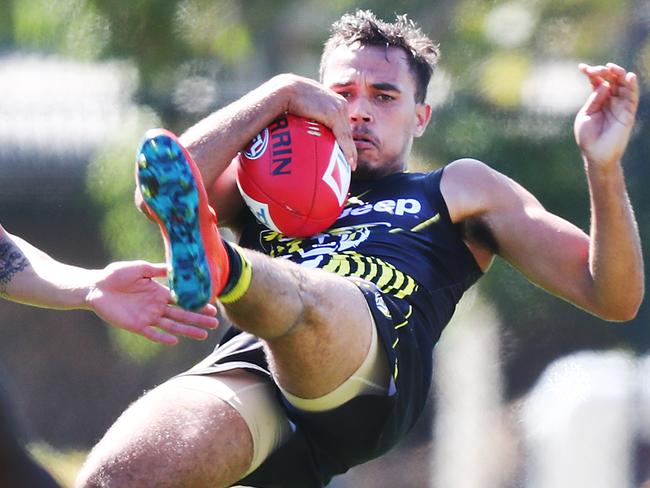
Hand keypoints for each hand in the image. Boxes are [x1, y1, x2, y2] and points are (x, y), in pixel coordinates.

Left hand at [85, 261, 218, 344]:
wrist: (95, 286)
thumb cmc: (116, 274)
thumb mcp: (140, 268)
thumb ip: (159, 270)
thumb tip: (178, 268)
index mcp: (160, 293)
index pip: (183, 300)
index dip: (197, 304)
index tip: (212, 307)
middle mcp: (157, 306)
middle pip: (182, 315)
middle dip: (198, 319)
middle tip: (214, 324)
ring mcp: (147, 317)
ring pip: (172, 326)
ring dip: (187, 330)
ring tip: (203, 335)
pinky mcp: (135, 326)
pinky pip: (152, 334)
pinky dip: (162, 338)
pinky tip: (175, 341)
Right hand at [274, 74, 357, 168]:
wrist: (285, 90)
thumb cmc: (285, 98)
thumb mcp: (300, 108)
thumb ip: (305, 118)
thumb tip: (296, 135)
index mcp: (333, 101)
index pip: (342, 123)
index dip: (344, 139)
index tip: (343, 151)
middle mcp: (340, 104)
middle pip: (347, 130)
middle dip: (349, 147)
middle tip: (349, 163)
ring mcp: (339, 108)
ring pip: (348, 135)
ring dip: (351, 153)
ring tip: (351, 166)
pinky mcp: (334, 114)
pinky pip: (344, 138)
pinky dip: (348, 151)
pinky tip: (350, 163)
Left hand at [574, 63, 638, 168]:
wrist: (596, 154)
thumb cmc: (588, 137)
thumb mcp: (586, 115)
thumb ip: (594, 99)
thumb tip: (604, 84)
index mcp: (598, 100)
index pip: (597, 82)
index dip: (592, 73)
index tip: (582, 67)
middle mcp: (610, 100)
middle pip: (611, 80)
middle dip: (605, 72)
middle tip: (597, 69)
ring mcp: (620, 105)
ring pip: (623, 85)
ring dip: (619, 74)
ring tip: (612, 68)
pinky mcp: (628, 113)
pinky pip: (632, 97)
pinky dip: (632, 86)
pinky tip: (629, 77)